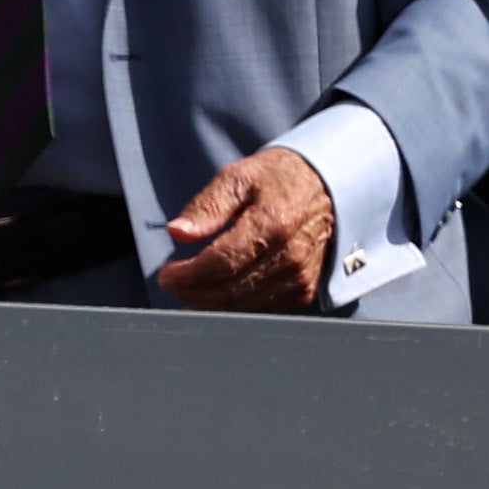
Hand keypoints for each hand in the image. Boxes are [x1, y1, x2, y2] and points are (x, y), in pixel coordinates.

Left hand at [157, 145, 336, 310]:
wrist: (322, 187)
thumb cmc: (275, 179)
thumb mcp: (236, 177)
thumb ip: (206, 207)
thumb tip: (176, 232)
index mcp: (272, 224)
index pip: (222, 263)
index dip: (189, 275)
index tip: (166, 275)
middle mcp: (291, 257)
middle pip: (232, 290)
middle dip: (193, 292)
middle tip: (171, 284)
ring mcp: (300, 277)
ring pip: (246, 306)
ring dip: (211, 306)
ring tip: (187, 292)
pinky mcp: (305, 291)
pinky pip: (264, 310)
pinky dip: (235, 309)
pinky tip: (215, 299)